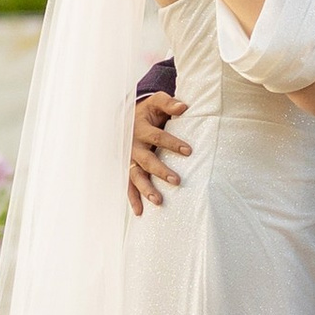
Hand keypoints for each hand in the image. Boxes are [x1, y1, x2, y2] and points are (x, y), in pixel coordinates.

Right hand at [128, 91, 189, 214]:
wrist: (124, 116)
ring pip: (135, 175)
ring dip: (146, 188)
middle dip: (160, 171)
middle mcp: (133, 145)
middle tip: (177, 180)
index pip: (158, 137)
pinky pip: (128, 184)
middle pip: (147, 159)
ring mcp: (128, 158)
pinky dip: (132, 198)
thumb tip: (185, 106)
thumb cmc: (147, 111)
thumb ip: (169, 103)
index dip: (172, 144)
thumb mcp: (156, 102)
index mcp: (141, 128)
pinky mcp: (126, 167)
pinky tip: (139, 212)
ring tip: (158, 200)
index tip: (189, 151)